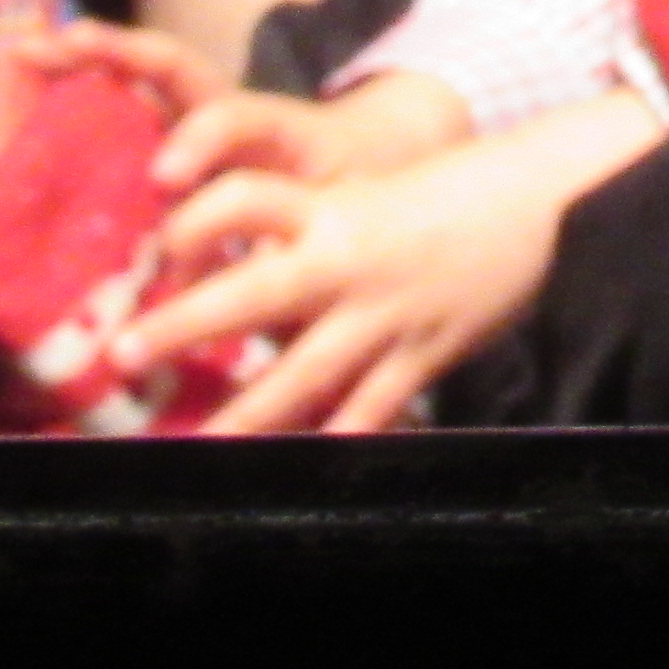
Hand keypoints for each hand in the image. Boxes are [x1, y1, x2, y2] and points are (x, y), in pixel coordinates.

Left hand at [115, 85, 661, 433]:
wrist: (547, 198)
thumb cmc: (448, 195)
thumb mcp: (368, 196)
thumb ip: (310, 233)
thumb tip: (238, 281)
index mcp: (330, 207)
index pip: (242, 201)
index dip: (193, 219)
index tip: (153, 249)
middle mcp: (347, 258)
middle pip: (252, 291)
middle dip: (183, 324)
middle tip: (121, 352)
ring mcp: (385, 312)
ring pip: (305, 370)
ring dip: (247, 411)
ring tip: (197, 446)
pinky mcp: (424, 351)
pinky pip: (374, 405)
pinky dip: (341, 438)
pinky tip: (307, 473)